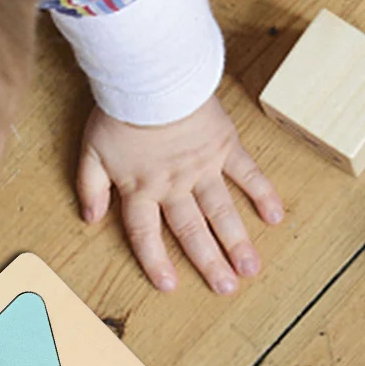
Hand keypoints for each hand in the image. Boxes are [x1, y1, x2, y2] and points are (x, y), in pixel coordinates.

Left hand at [77, 95, 284, 293]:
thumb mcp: (91, 150)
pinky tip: (275, 216)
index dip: (156, 262)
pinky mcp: (224, 146)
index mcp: (141, 188)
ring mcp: (203, 167)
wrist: (151, 77)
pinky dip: (262, 194)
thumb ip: (90, 187)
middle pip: (192, 232)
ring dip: (237, 242)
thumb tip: (89, 219)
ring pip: (222, 212)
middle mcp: (174, 185)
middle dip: (210, 263)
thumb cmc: (119, 110)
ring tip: (251, 268)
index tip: (170, 286)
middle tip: (226, 289)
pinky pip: (247, 174)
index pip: (147, 234)